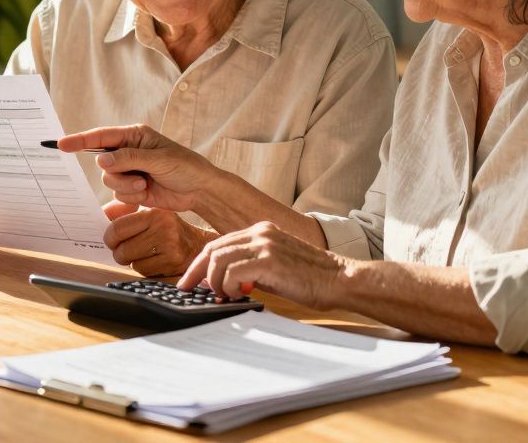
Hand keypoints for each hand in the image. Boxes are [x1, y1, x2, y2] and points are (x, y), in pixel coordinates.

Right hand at [57, 124, 222, 212]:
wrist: (199, 190)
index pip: (101, 136)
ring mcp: (130, 171)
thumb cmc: (185, 167)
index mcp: (134, 136)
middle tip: (141, 178)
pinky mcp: (133, 188)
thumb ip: (128, 158)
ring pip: (109, 181)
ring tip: (147, 185)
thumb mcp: (158, 159)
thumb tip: (101, 159)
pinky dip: (132, 196)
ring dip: (127, 187)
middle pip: (103, 163)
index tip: (61, 145)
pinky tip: (148, 193)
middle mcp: (128, 151)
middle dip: (119, 175)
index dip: (80, 140)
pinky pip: (118, 194)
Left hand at [102, 200, 213, 276]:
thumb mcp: (149, 213)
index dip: (109, 238)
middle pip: (122, 250)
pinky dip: (144, 269)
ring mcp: (170, 247)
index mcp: (154, 212)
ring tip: (143, 254)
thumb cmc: (166, 228)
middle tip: (125, 250)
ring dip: (133, 262)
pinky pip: (144, 272)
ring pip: (132, 263)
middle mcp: (163, 228)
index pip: (117, 228)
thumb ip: (123, 211)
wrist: (197, 244)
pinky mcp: (173, 263)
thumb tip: (102, 213)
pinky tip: (153, 261)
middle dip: (120, 253)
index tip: (111, 240)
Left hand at [178, 222, 348, 309]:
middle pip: (212, 249)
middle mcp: (260, 232)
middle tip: (188, 290)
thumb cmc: (311, 279)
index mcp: (261, 231)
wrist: (339, 279)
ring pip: (218, 259)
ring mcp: (264, 244)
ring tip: (223, 296)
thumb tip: (222, 283)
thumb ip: (250, 269)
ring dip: (214, 282)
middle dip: (196, 272)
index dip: (199, 263)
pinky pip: (232, 272)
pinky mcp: (269, 260)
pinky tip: (236, 295)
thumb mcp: (275, 267)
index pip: (219, 244)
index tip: (188, 281)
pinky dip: (227, 286)